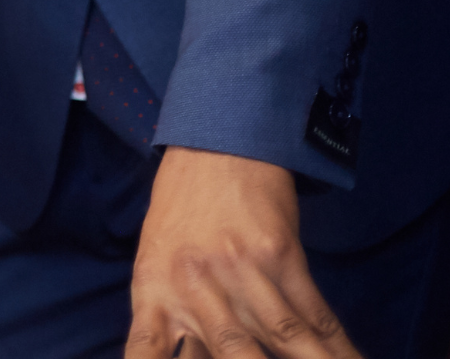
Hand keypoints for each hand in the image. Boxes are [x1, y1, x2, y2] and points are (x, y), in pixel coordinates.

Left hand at [127, 148, 356, 358]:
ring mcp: (239, 269)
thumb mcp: (154, 264)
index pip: (148, 352)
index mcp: (151, 289)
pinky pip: (313, 314)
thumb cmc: (179, 214)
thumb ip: (169, 322)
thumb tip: (188, 355)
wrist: (214, 147)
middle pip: (233, 353)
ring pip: (283, 339)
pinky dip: (336, 349)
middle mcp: (192, 283)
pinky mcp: (280, 256)